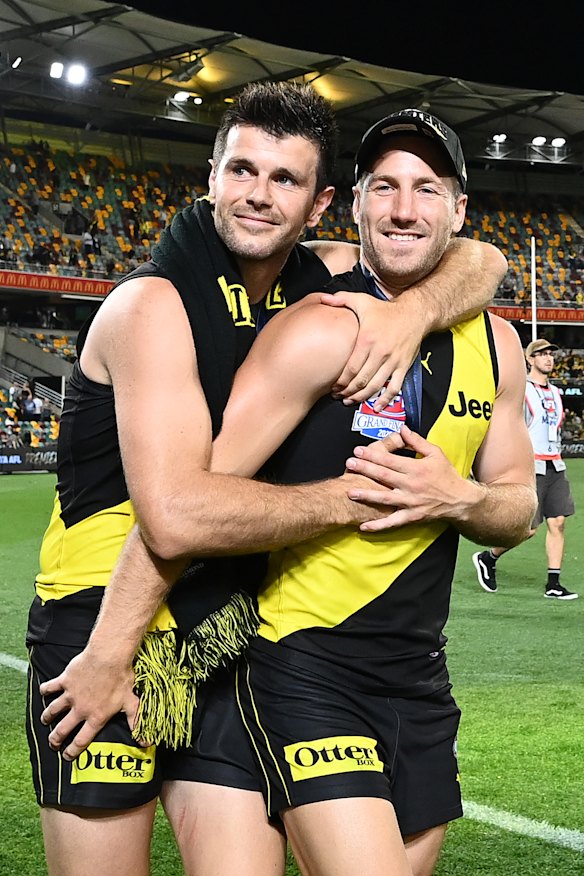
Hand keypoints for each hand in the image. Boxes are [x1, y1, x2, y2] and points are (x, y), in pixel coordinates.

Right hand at [39, 647, 139, 759]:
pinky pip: (50, 687)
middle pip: (62, 729)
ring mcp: (71, 695)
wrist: (109, 656)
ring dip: (47, 717)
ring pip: (53, 710)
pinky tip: (43, 692)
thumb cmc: (122, 678)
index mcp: (96, 717)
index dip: (73, 751)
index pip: (81, 740)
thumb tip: (146, 742)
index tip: (67, 756)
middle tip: (52, 743)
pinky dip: (45, 690)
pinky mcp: (65, 680)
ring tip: (45, 721)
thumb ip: (136, 722)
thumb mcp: (132, 702)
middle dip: (55, 739)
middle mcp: (81, 709)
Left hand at [320, 292, 421, 408]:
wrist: (414, 313)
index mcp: (367, 340)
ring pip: (376, 386)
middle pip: (361, 380)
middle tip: (338, 396)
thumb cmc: (385, 310)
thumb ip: (341, 299)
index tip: (333, 387)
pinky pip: (395, 388)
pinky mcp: (403, 366)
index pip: (351, 368)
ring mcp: (393, 361)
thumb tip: (324, 299)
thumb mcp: (362, 300)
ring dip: (362, 398)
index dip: (341, 381)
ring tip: (351, 401)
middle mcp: (380, 353)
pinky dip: (385, 400)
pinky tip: (377, 406)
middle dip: (348, 392)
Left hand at [344, 424, 471, 530]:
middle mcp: (411, 485)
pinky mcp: (411, 516)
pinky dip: (378, 525)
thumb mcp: (435, 453)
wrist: (460, 499)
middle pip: (384, 476)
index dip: (373, 455)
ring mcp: (410, 502)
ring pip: (385, 499)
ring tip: (351, 492)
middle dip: (365, 469)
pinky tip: (363, 526)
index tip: (358, 450)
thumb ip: (417, 441)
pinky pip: (392, 522)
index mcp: (416, 468)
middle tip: (349, 464)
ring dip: (367, 496)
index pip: (390, 460)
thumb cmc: (446, 475)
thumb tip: (402, 429)